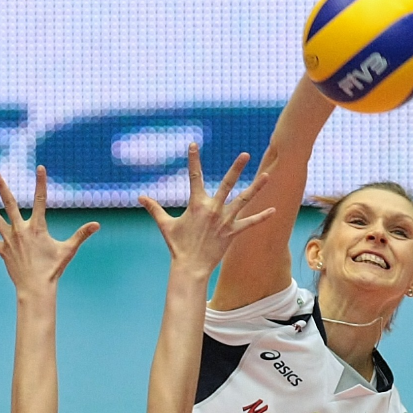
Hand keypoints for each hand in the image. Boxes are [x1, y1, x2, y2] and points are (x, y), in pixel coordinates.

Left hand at [0, 167, 98, 292]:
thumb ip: (81, 235)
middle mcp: (21, 229)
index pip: (41, 200)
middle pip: (9, 203)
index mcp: (37, 227)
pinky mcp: (3, 250)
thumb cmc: (53, 269)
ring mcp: (9, 239)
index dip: (41, 183)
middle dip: (1, 186)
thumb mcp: (68, 250)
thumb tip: (97, 225)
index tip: (40, 168)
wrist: (36, 286)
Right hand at [139, 144, 272, 275]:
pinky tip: (273, 210)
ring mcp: (225, 220)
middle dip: (236, 168)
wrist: (190, 267)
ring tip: (266, 176)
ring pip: (243, 200)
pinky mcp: (233, 233)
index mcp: (196, 204)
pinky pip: (250, 223)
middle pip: (227, 183)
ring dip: (255, 188)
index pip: (194, 176)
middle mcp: (213, 209)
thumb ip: (154, 208)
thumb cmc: (178, 246)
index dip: (193, 160)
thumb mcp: (165, 225)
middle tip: (245, 154)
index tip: (194, 144)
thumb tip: (139, 197)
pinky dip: (262, 217)